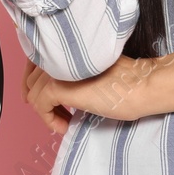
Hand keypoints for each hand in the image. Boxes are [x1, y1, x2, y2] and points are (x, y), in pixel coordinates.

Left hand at [23, 55, 152, 131]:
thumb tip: (54, 88)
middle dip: (39, 99)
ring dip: (46, 112)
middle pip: (32, 79)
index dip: (34, 82)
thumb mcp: (94, 71)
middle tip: (57, 114)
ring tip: (65, 121)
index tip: (41, 100)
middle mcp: (61, 55)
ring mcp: (59, 70)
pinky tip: (66, 126)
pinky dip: (49, 120)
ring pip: (34, 94)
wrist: (142, 86)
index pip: (37, 62)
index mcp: (70, 48)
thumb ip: (74, 70)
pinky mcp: (60, 87)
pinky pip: (40, 106)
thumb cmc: (127, 82)